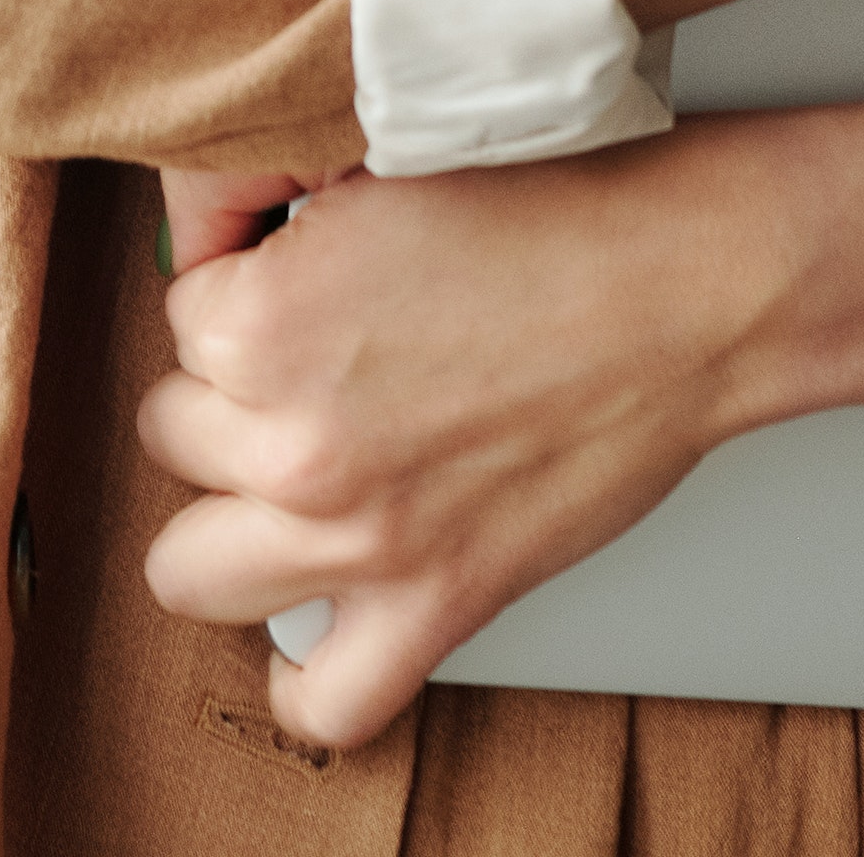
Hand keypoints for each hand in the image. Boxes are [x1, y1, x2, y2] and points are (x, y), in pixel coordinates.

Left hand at [138, 138, 776, 751]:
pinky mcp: (439, 604)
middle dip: (227, 399)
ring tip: (286, 475)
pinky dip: (305, 683)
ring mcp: (362, 539)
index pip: (181, 316)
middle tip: (311, 365)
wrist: (689, 285)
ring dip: (231, 520)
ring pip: (190, 571)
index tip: (304, 278)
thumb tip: (202, 230)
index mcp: (259, 322)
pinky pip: (327, 699)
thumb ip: (259, 201)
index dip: (244, 289)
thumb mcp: (366, 165)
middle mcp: (294, 443)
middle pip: (174, 435)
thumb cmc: (550, 209)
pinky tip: (312, 626)